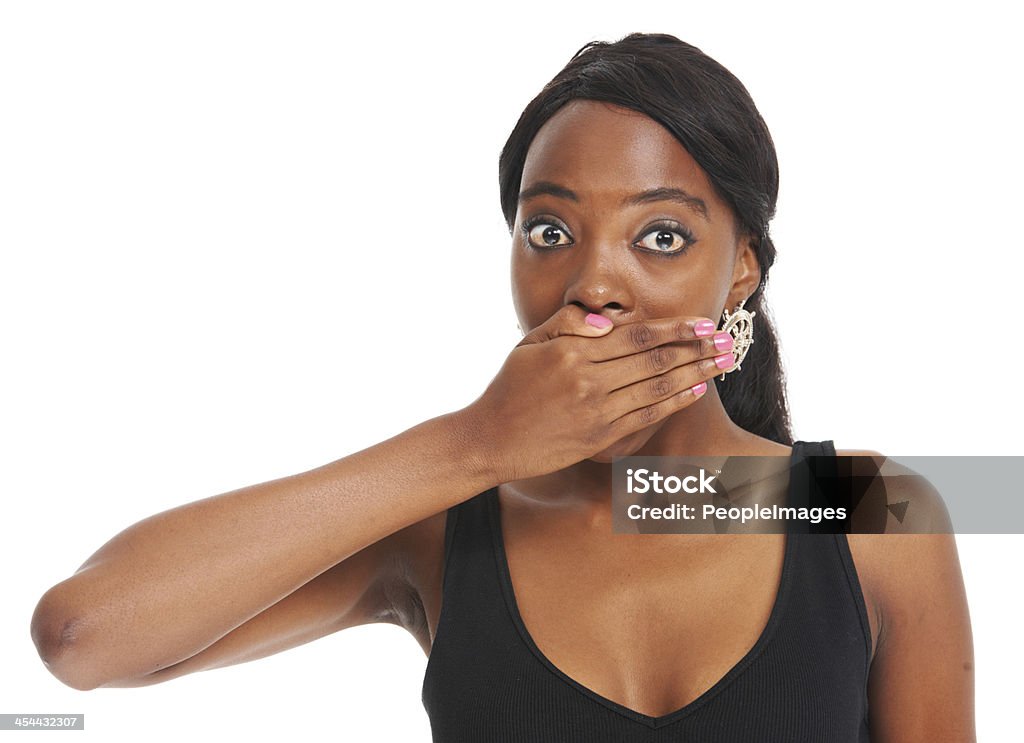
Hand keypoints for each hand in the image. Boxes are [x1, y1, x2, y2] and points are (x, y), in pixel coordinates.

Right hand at [464, 305, 733, 482]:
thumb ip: (567, 323)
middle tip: (727, 339)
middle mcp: (589, 381)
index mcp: (573, 352)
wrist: (491, 438)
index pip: (637, 335)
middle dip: (697, 348)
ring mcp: (596, 412)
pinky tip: (694, 390)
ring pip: (658, 387)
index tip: (703, 322)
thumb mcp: (530, 343)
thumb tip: (608, 322)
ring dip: (696, 373)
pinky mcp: (599, 438)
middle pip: (656, 359)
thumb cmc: (509, 387)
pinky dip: (674, 402)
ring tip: (722, 362)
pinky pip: (646, 416)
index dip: (675, 328)